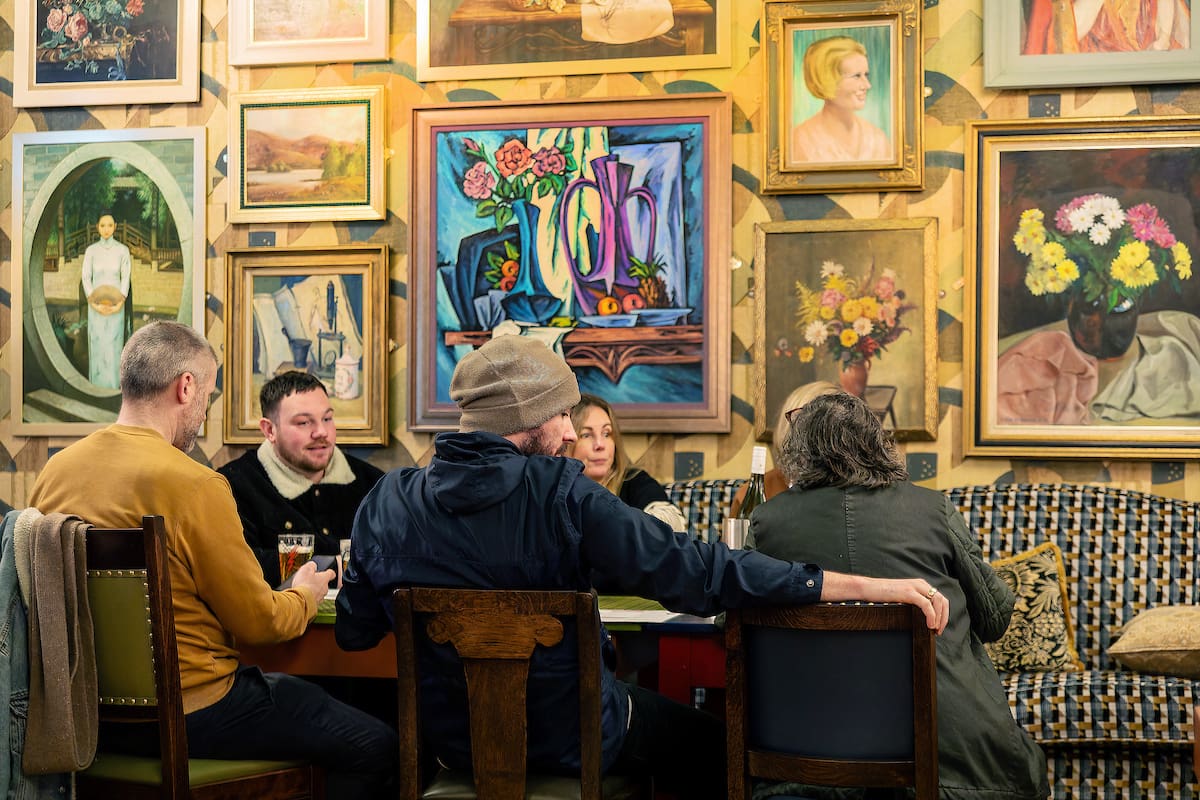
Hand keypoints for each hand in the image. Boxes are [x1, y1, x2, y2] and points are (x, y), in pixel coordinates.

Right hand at [289, 560, 334, 602]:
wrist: (300, 601)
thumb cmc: (304, 585)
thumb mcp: (306, 569)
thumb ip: (311, 565)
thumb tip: (313, 565)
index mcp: (324, 578)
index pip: (331, 573)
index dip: (328, 572)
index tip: (327, 571)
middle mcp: (325, 589)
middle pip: (324, 584)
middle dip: (318, 582)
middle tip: (309, 581)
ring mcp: (321, 597)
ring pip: (319, 592)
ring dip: (313, 591)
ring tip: (304, 589)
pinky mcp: (315, 605)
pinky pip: (314, 600)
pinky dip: (309, 598)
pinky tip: (303, 596)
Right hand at [821, 573, 949, 633]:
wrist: (868, 588)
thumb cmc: (882, 595)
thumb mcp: (902, 598)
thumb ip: (913, 602)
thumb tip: (923, 618)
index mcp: (920, 585)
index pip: (940, 599)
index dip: (943, 614)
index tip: (939, 627)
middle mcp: (920, 584)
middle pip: (942, 601)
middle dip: (944, 617)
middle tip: (938, 631)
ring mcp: (915, 587)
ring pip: (937, 602)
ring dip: (939, 618)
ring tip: (934, 629)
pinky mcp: (908, 592)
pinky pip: (926, 605)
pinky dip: (931, 616)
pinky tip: (929, 625)